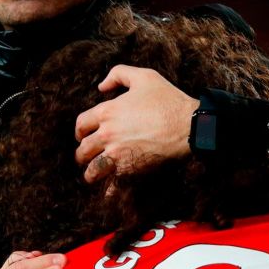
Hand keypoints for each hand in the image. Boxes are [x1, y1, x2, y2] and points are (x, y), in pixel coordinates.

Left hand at [74, 65, 199, 182]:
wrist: (189, 126)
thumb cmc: (168, 100)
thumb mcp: (144, 76)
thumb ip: (118, 74)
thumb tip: (101, 87)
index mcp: (106, 112)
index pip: (81, 124)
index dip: (80, 130)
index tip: (83, 135)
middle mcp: (107, 135)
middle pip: (83, 149)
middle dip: (82, 153)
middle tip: (86, 156)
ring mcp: (117, 155)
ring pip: (92, 169)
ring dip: (90, 173)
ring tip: (93, 175)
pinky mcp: (130, 170)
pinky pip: (112, 186)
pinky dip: (108, 192)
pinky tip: (107, 193)